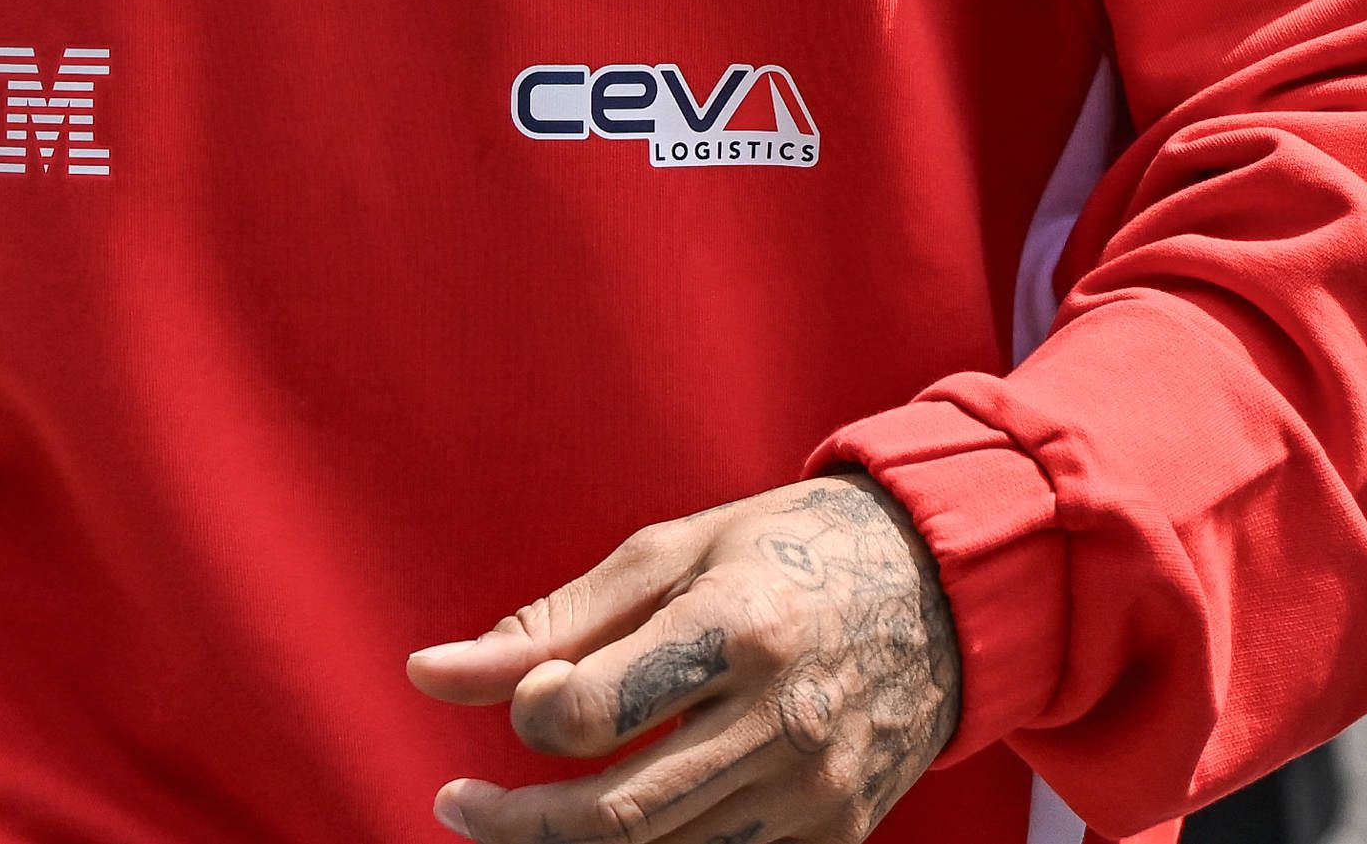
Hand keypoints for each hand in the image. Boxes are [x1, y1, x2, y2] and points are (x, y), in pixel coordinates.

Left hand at [408, 472, 961, 843]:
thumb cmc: (780, 552)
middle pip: (617, 814)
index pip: (588, 713)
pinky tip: (605, 828)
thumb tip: (428, 675)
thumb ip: (548, 623)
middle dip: (517, 823)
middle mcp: (780, 721)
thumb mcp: (666, 553)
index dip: (526, 715)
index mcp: (733, 630)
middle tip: (457, 805)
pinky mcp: (837, 832)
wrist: (938, 591)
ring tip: (515, 821)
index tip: (514, 699)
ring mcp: (815, 790)